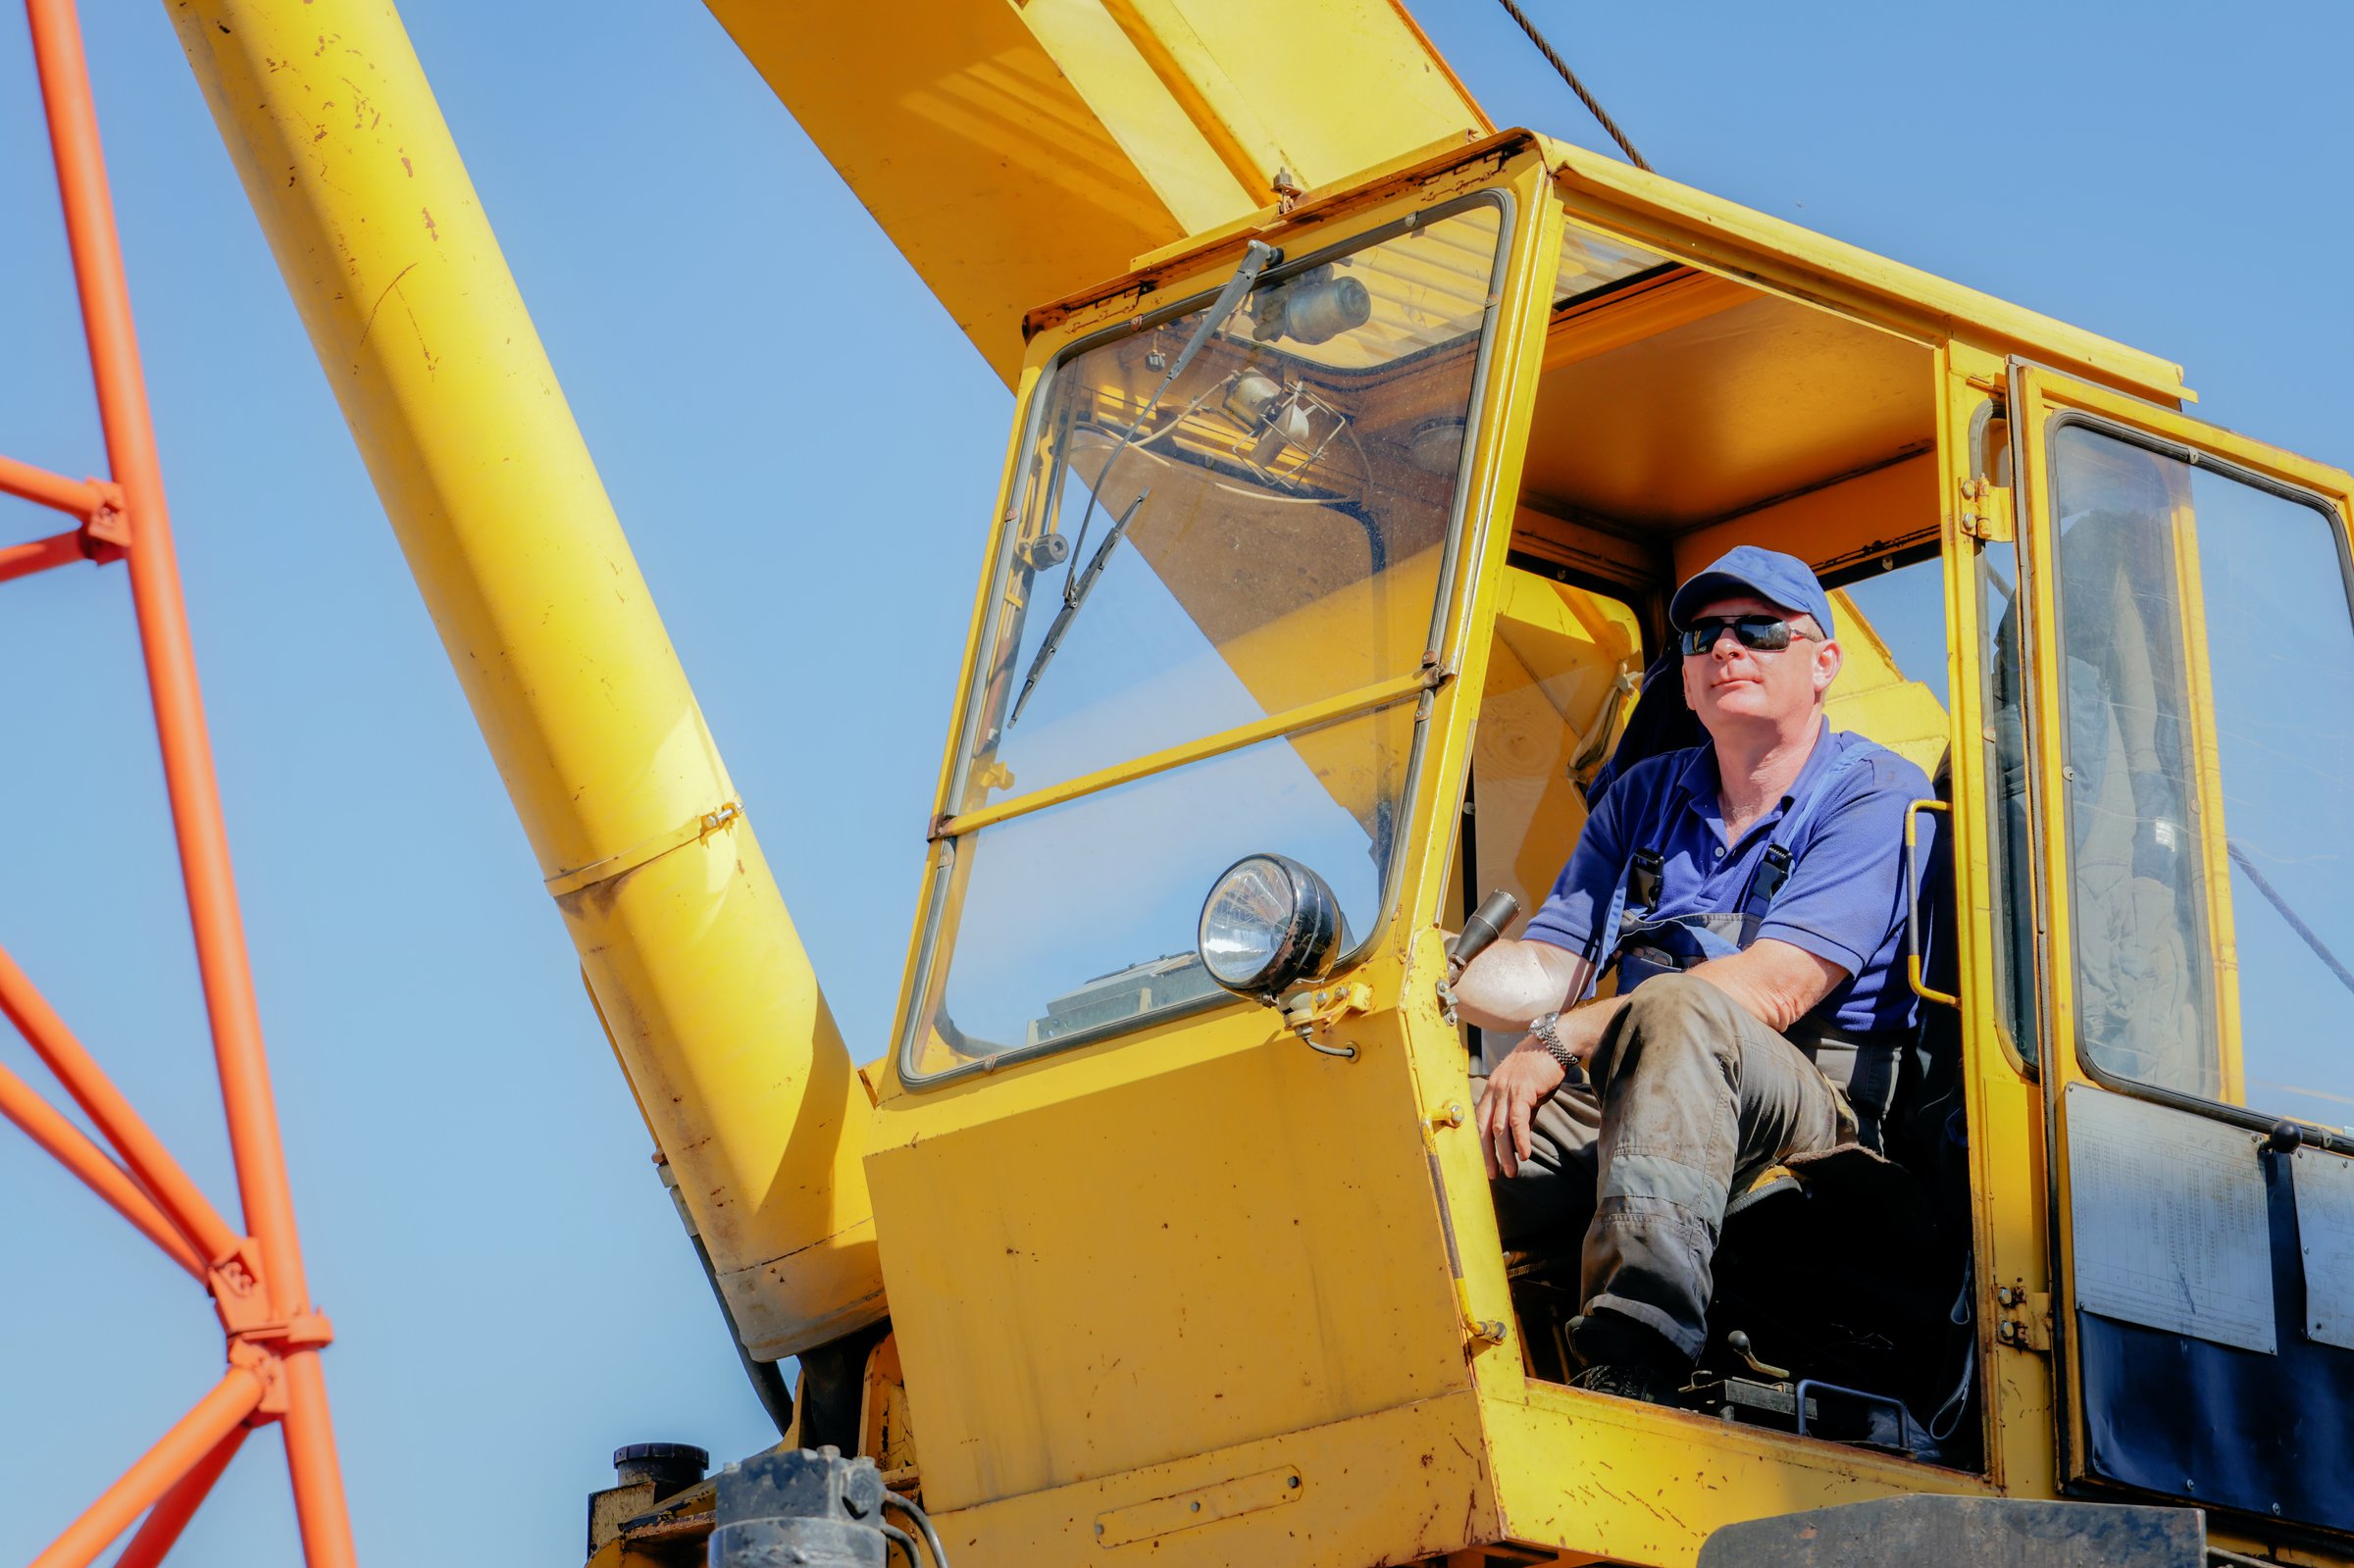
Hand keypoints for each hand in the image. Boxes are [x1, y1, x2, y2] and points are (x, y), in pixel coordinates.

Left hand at [1475, 1034, 1567, 1178]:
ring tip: (1510, 1171)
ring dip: (1505, 1153)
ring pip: (1500, 1127)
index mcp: (1492, 1089)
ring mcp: (1506, 1089)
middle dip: (1488, 1154)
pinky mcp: (1522, 1090)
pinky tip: (1524, 1154)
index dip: (1481, 1144)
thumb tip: (1519, 1135)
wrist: (1554, 1043)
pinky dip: (1520, 1139)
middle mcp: (1494, 1089)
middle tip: (1493, 1174)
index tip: (1486, 1163)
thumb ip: (1520, 1112)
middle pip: (1485, 1127)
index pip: (1480, 1121)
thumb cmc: (1541, 1067)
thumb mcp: (1526, 1092)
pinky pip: (1517, 1120)